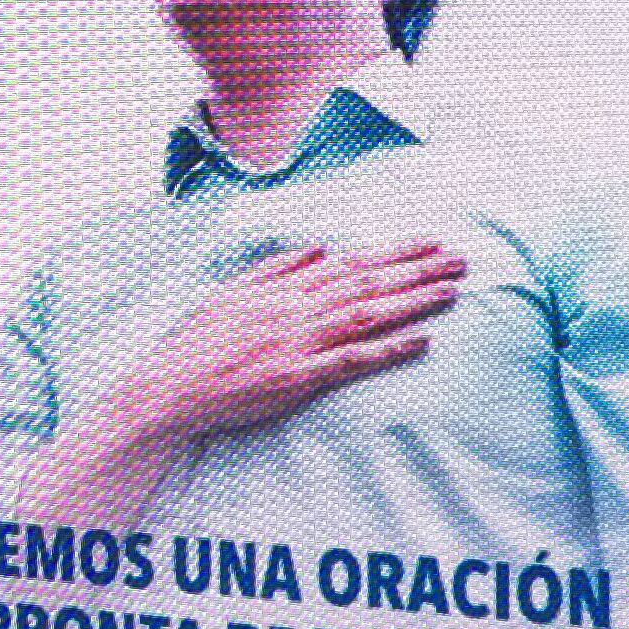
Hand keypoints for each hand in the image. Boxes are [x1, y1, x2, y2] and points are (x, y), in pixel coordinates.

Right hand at [30, 240, 463, 522]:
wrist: (168, 386)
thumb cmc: (195, 342)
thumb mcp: (230, 291)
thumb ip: (277, 266)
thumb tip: (318, 245)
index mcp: (281, 288)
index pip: (349, 262)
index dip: (393, 251)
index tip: (428, 241)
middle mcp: (295, 309)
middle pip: (367, 282)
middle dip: (417, 269)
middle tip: (460, 258)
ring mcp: (299, 342)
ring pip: (367, 314)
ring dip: (413, 300)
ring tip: (452, 290)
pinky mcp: (298, 377)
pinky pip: (353, 360)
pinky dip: (389, 348)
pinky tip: (422, 340)